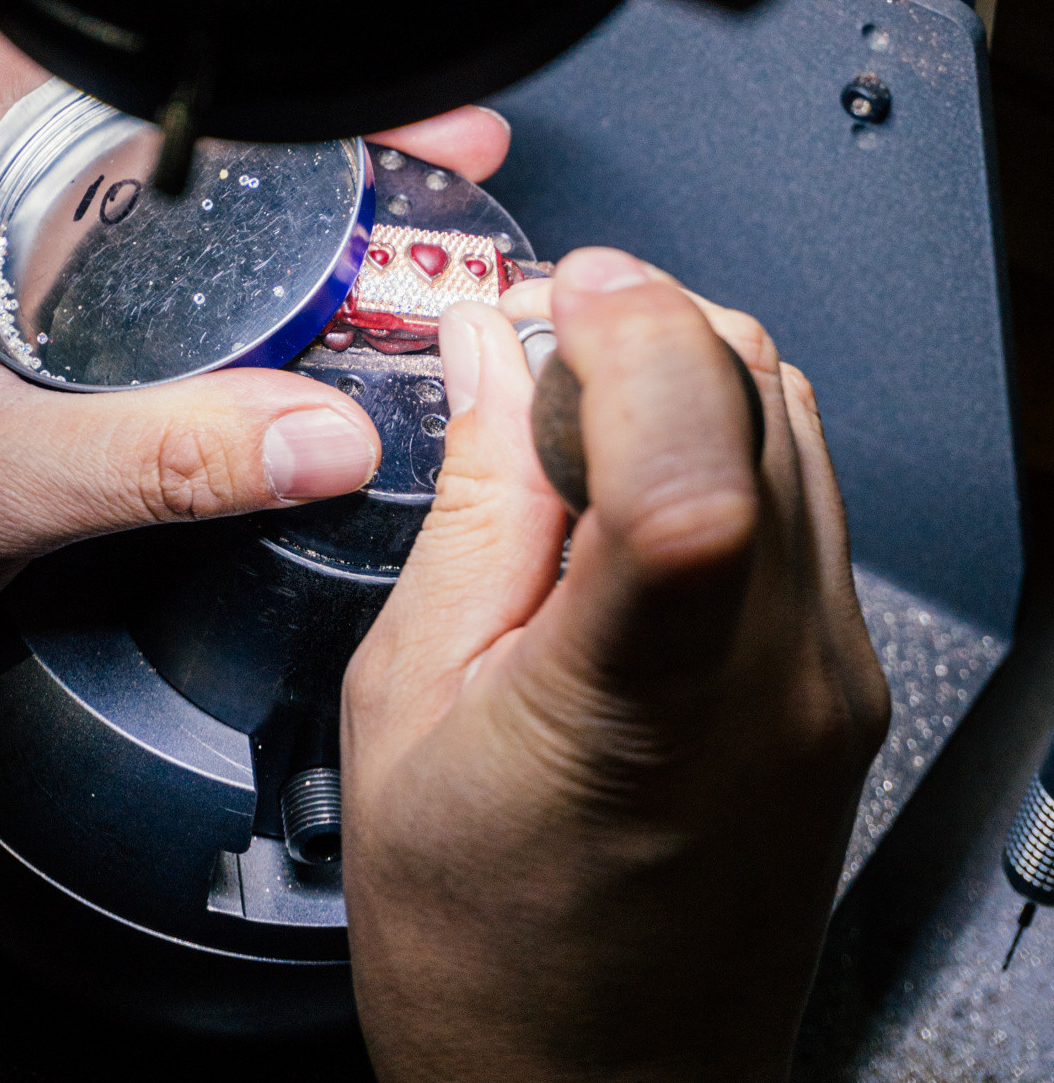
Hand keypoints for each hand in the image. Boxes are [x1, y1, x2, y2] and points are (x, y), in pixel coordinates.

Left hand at [0, 3, 509, 684]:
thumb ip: (155, 459)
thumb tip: (322, 436)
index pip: (87, 21)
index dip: (230, 33)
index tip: (343, 72)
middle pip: (148, 77)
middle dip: (296, 104)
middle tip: (416, 136)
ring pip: (153, 144)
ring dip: (274, 162)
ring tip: (394, 183)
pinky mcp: (12, 264)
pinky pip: (140, 214)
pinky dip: (229, 227)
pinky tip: (306, 262)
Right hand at [342, 247, 889, 1082]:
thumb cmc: (489, 957)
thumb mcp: (412, 710)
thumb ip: (471, 510)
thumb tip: (488, 356)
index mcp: (649, 697)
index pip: (698, 465)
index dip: (629, 337)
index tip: (552, 301)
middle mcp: (782, 676)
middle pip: (760, 393)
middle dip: (641, 326)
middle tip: (532, 350)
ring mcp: (835, 677)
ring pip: (795, 421)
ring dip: (683, 376)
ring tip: (571, 427)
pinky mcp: (847, 683)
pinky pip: (806, 494)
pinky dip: (721, 443)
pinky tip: (630, 495)